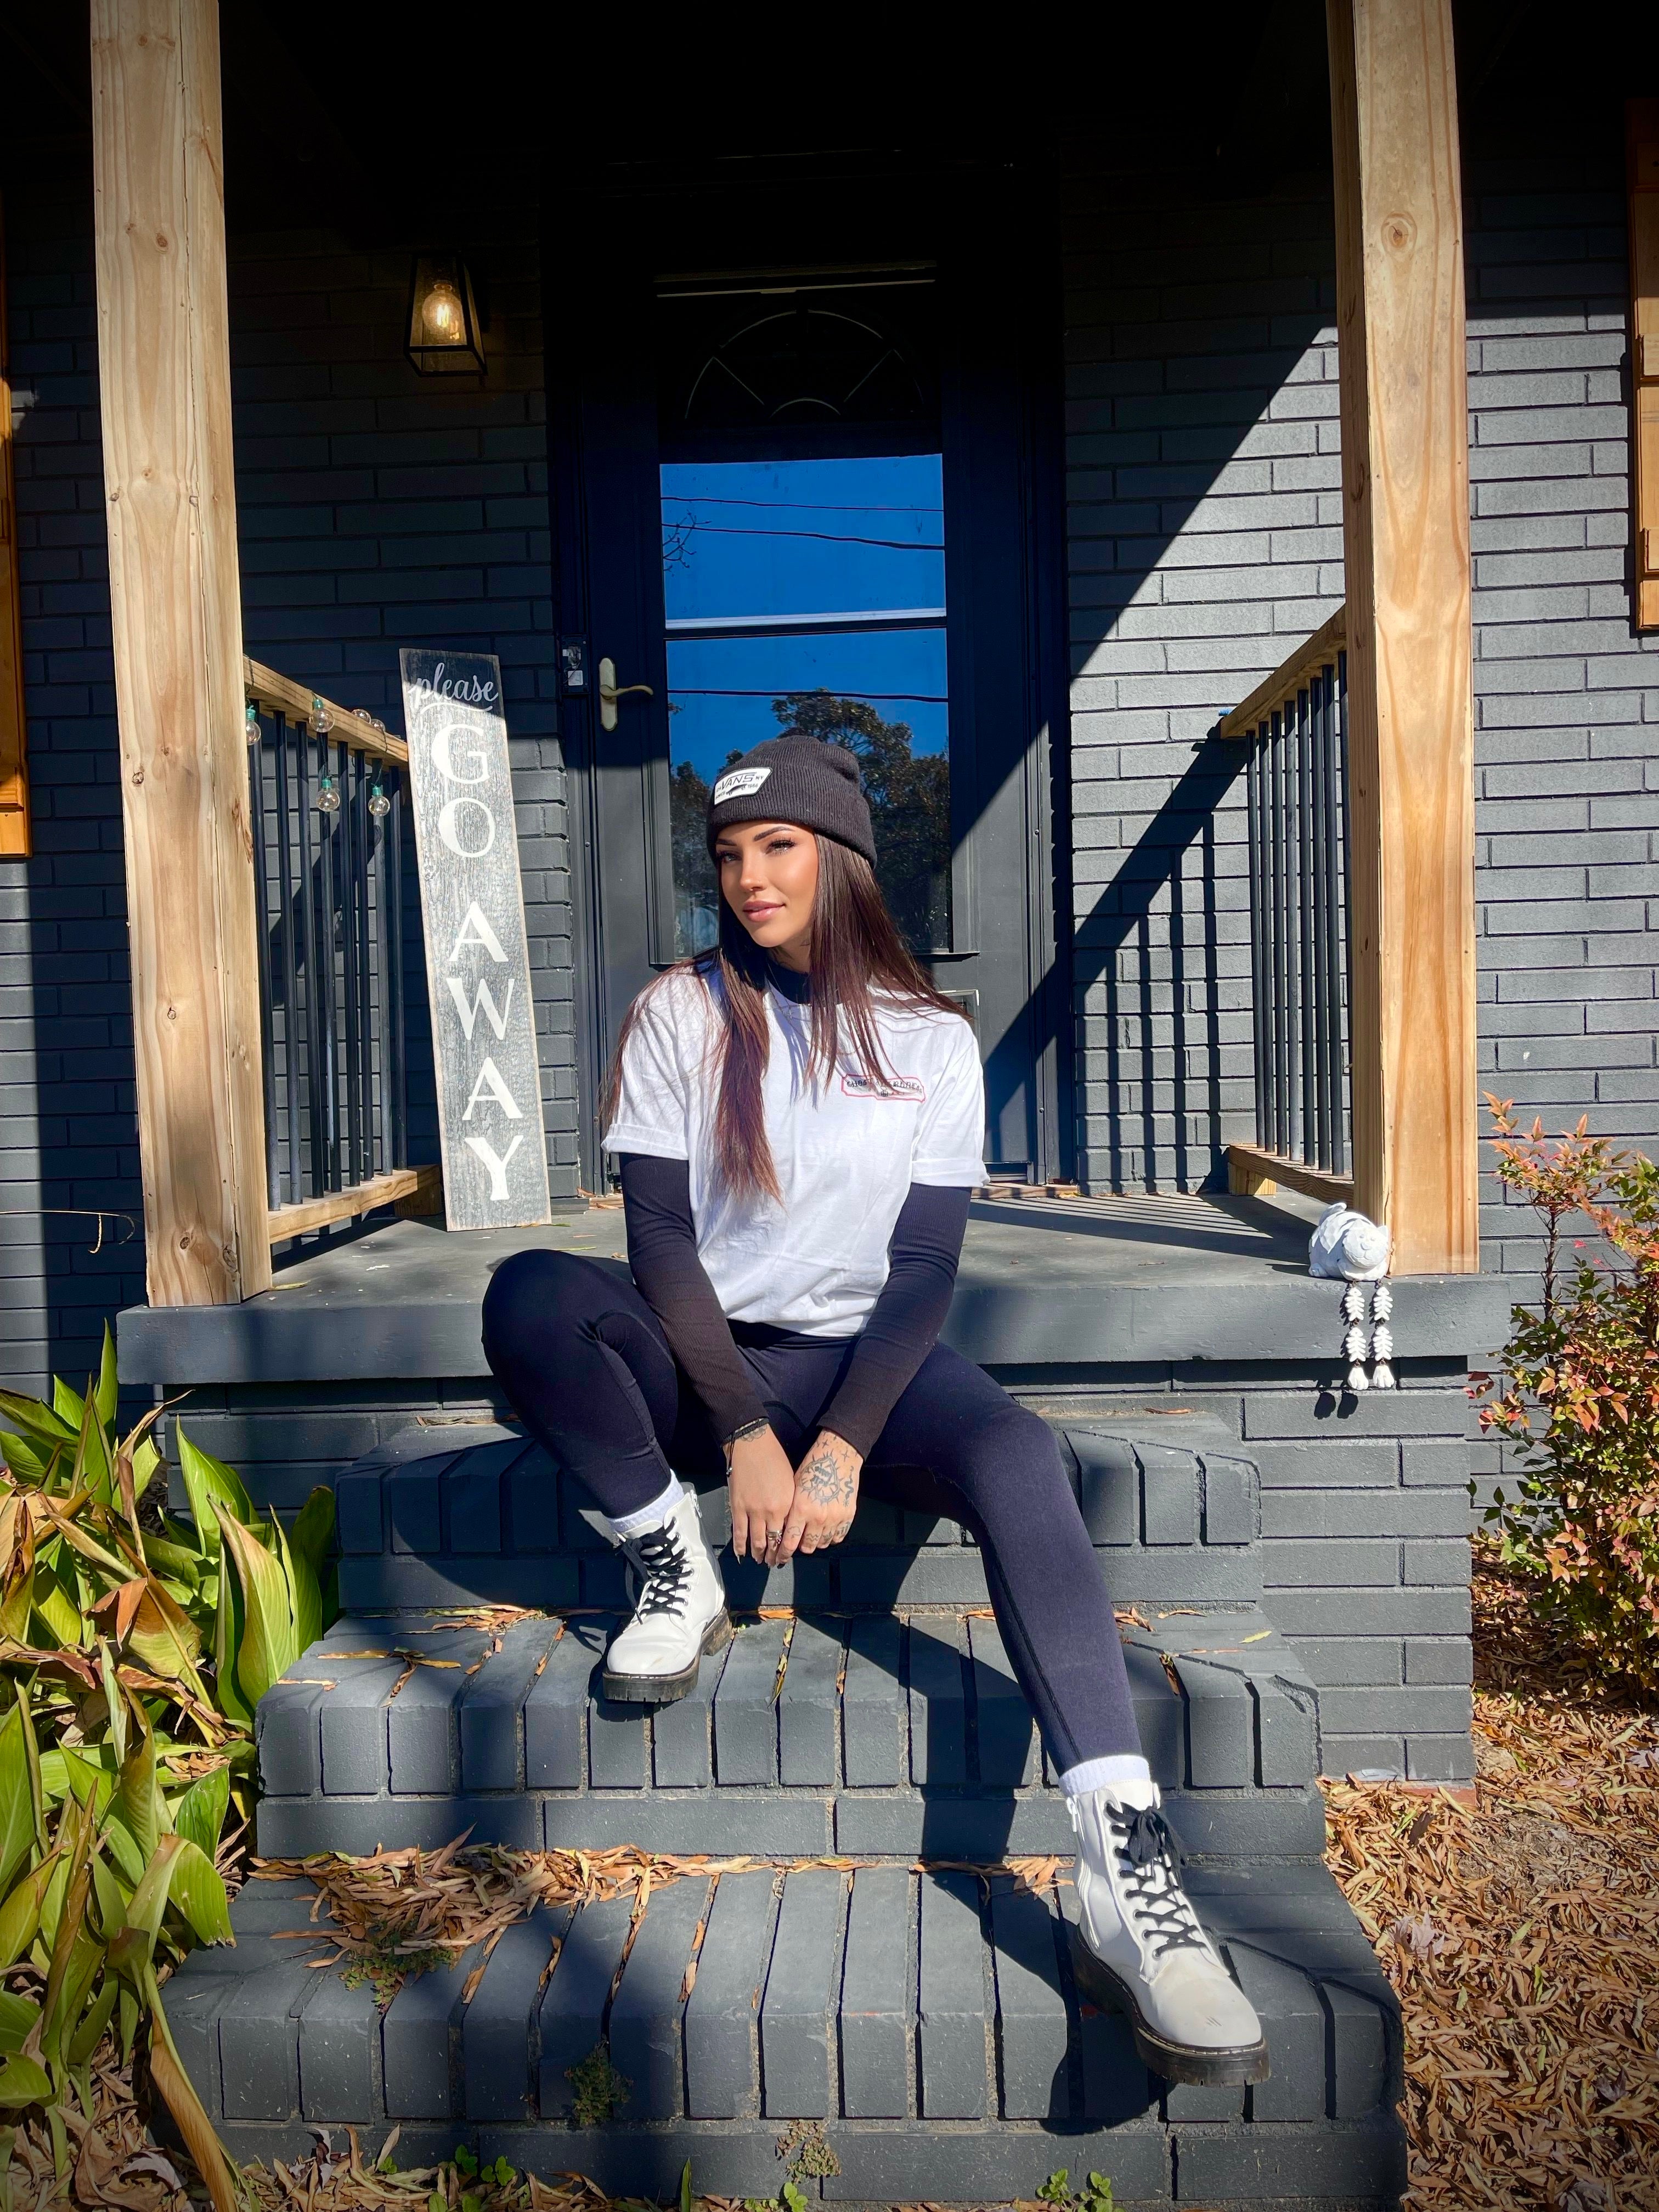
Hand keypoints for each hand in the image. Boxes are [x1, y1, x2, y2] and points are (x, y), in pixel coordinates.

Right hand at [726, 1426, 796, 1561]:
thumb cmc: (774, 1459)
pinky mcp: (737, 1508)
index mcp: (787, 1505)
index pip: (788, 1534)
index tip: (786, 1554)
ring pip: (756, 1541)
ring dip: (758, 1554)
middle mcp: (771, 1512)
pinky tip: (742, 1554)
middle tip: (773, 1562)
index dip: (787, 1547)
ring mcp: (752, 1511)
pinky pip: (738, 1533)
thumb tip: (787, 1521)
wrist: (751, 1444)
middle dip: (773, 1555)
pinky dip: (740, 1546)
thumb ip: (789, 1504)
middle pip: (773, 1541)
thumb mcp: (791, 1482)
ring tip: (760, 1560)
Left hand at [771, 1430, 862, 1565]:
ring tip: (811, 1535)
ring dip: (815, 1542)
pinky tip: (825, 1530)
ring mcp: (835, 1518)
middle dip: (799, 1548)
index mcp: (801, 1509)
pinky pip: (838, 1537)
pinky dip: (831, 1537)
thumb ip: (790, 1510)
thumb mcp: (793, 1487)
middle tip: (796, 1544)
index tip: (778, 1558)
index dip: (782, 1554)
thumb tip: (783, 1529)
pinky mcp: (848, 1516)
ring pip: (823, 1544)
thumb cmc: (813, 1467)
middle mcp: (818, 1517)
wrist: (838, 1456)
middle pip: (807, 1547)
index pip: (789, 1542)